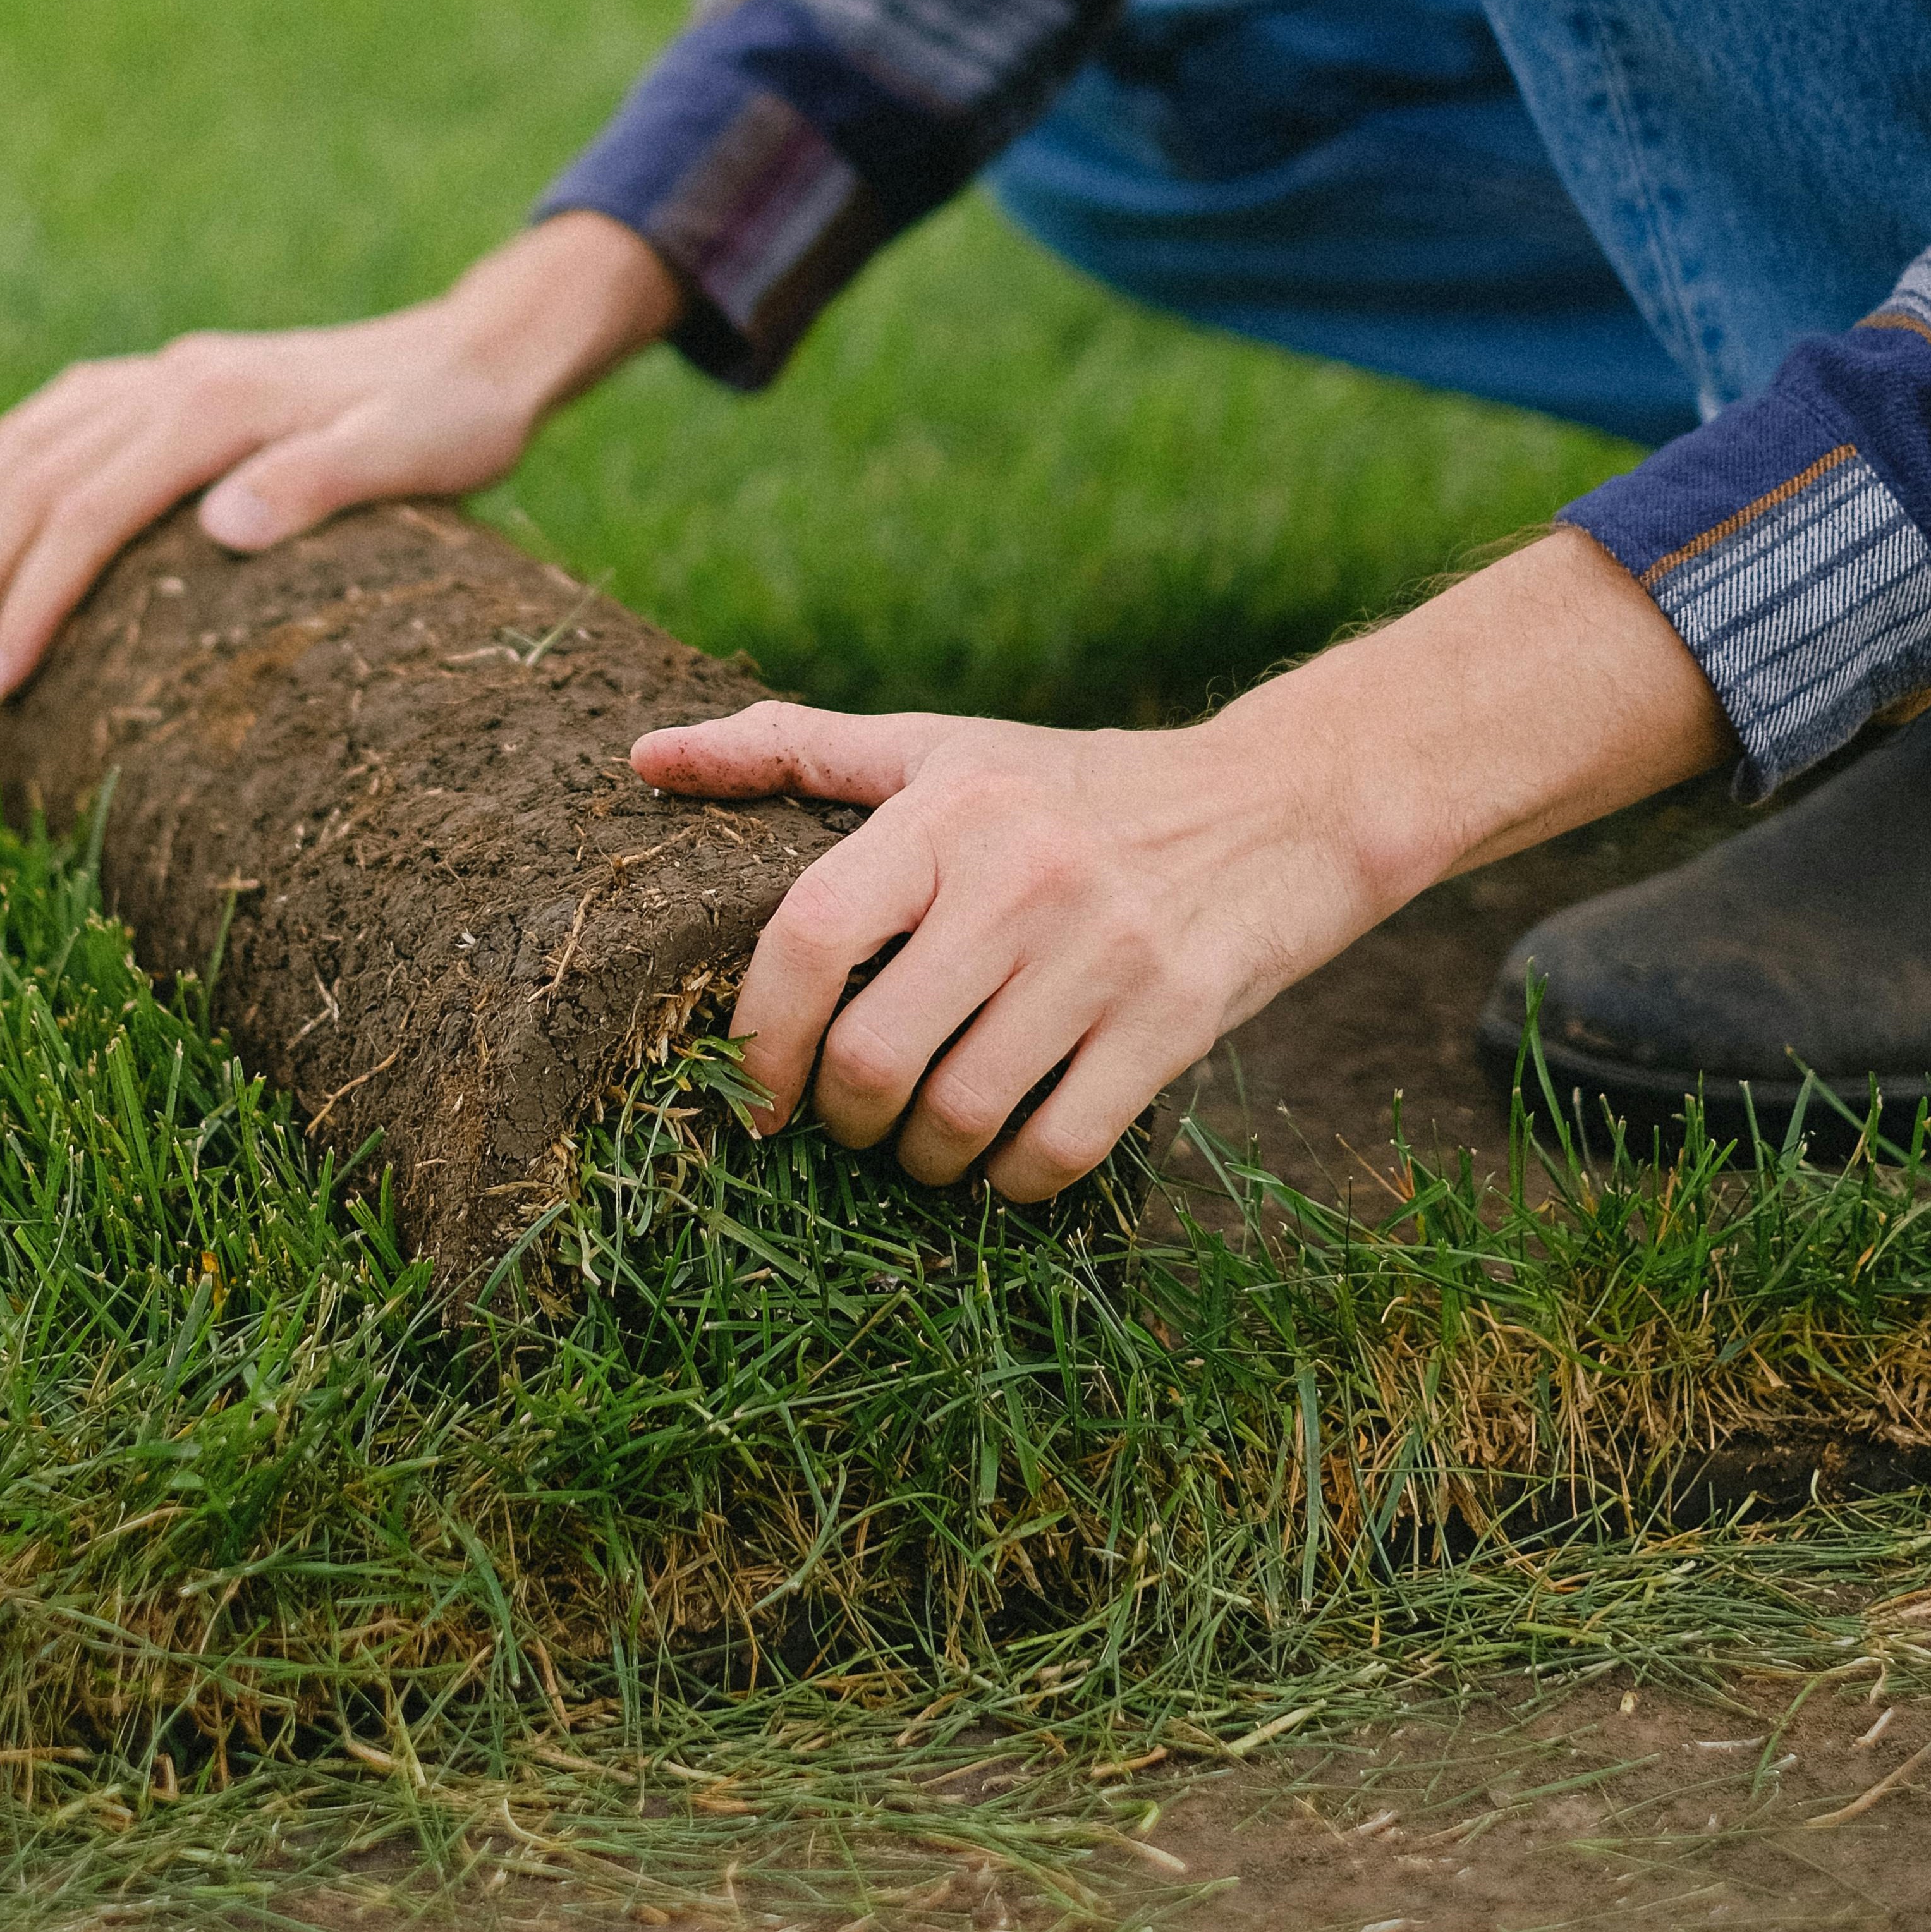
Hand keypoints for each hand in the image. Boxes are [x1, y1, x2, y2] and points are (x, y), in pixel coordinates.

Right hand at [0, 212, 680, 700]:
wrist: (479, 353)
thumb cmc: (454, 423)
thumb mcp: (411, 457)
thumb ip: (321, 484)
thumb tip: (220, 527)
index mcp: (212, 407)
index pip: (84, 513)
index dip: (30, 602)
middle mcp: (172, 379)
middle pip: (34, 483)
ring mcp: (169, 373)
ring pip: (29, 444)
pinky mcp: (180, 378)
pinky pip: (62, 412)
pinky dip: (5, 457)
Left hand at [631, 530, 1734, 1196]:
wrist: (1286, 802)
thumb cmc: (1077, 785)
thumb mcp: (942, 749)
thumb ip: (792, 750)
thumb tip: (646, 758)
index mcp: (947, 811)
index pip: (809, 936)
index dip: (759, 1036)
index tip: (751, 1092)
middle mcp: (1021, 878)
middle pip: (875, 1056)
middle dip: (841, 1120)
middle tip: (846, 1124)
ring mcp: (1103, 953)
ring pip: (960, 1116)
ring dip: (919, 1164)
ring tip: (918, 1150)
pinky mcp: (1176, 1021)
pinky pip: (1057, 1148)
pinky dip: (1011, 1182)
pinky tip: (1002, 1164)